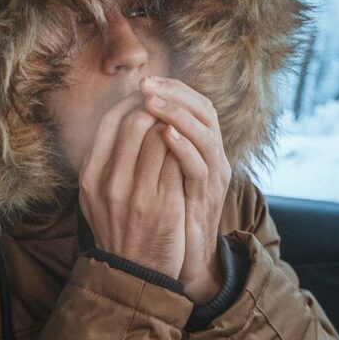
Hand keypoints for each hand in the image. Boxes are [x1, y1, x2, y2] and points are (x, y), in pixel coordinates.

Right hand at [78, 92, 186, 279]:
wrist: (133, 274)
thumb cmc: (118, 230)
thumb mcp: (96, 198)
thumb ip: (102, 163)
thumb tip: (117, 120)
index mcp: (90, 177)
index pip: (109, 122)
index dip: (130, 103)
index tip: (146, 98)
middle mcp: (110, 183)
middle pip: (134, 123)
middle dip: (155, 107)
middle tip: (169, 105)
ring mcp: (137, 194)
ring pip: (159, 137)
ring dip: (173, 124)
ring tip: (180, 123)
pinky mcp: (164, 205)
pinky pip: (177, 161)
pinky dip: (184, 147)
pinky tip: (191, 145)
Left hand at [140, 77, 230, 303]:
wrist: (184, 260)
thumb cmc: (168, 217)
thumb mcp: (158, 175)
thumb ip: (150, 148)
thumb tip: (124, 117)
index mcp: (201, 147)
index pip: (194, 102)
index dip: (171, 88)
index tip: (144, 79)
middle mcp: (213, 156)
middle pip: (204, 109)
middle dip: (174, 93)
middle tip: (147, 84)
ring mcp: (214, 176)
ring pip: (205, 133)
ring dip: (178, 114)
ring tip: (153, 101)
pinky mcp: (208, 198)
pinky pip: (200, 166)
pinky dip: (184, 148)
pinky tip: (167, 134)